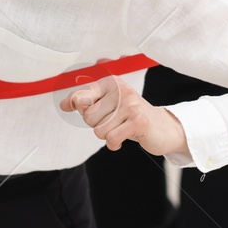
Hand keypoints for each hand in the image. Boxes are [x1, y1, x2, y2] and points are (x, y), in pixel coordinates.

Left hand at [60, 76, 189, 155]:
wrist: (163, 127)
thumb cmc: (130, 116)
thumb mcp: (107, 104)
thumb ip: (85, 102)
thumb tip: (64, 104)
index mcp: (111, 82)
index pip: (80, 96)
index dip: (78, 107)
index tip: (84, 109)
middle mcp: (120, 90)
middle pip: (88, 117)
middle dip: (98, 125)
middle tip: (114, 122)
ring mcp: (130, 104)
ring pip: (98, 130)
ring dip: (107, 135)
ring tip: (121, 128)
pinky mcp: (138, 121)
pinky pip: (111, 139)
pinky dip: (114, 144)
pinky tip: (122, 139)